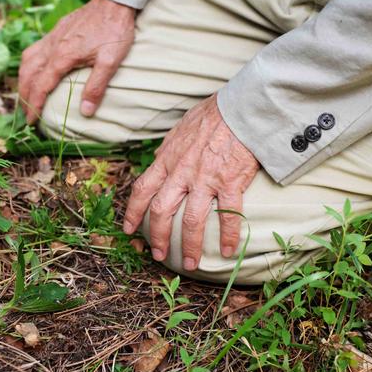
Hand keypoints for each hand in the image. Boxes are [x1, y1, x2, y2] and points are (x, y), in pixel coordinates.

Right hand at [18, 0, 135, 122]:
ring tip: (25, 95)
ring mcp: (52, 37)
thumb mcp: (110, 62)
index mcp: (62, 57)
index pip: (40, 86)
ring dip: (23, 80)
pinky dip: (28, 64)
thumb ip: (96, 87)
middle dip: (24, 96)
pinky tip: (34, 70)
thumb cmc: (115, 31)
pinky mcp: (56, 31)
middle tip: (27, 114)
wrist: (114, 1)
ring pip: (27, 61)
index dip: (34, 106)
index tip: (32, 122)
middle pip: (28, 75)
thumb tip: (85, 112)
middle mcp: (52, 47)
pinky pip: (34, 50)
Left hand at [122, 95, 258, 270]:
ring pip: (191, 221)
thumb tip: (161, 157)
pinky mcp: (230, 182)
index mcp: (168, 159)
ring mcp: (206, 179)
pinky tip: (227, 251)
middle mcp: (182, 172)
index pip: (142, 189)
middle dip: (157, 237)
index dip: (133, 212)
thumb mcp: (182, 128)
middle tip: (158, 255)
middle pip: (161, 211)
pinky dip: (228, 236)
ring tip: (191, 264)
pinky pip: (228, 215)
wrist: (242, 107)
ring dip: (190, 246)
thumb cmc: (215, 114)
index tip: (129, 229)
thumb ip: (171, 148)